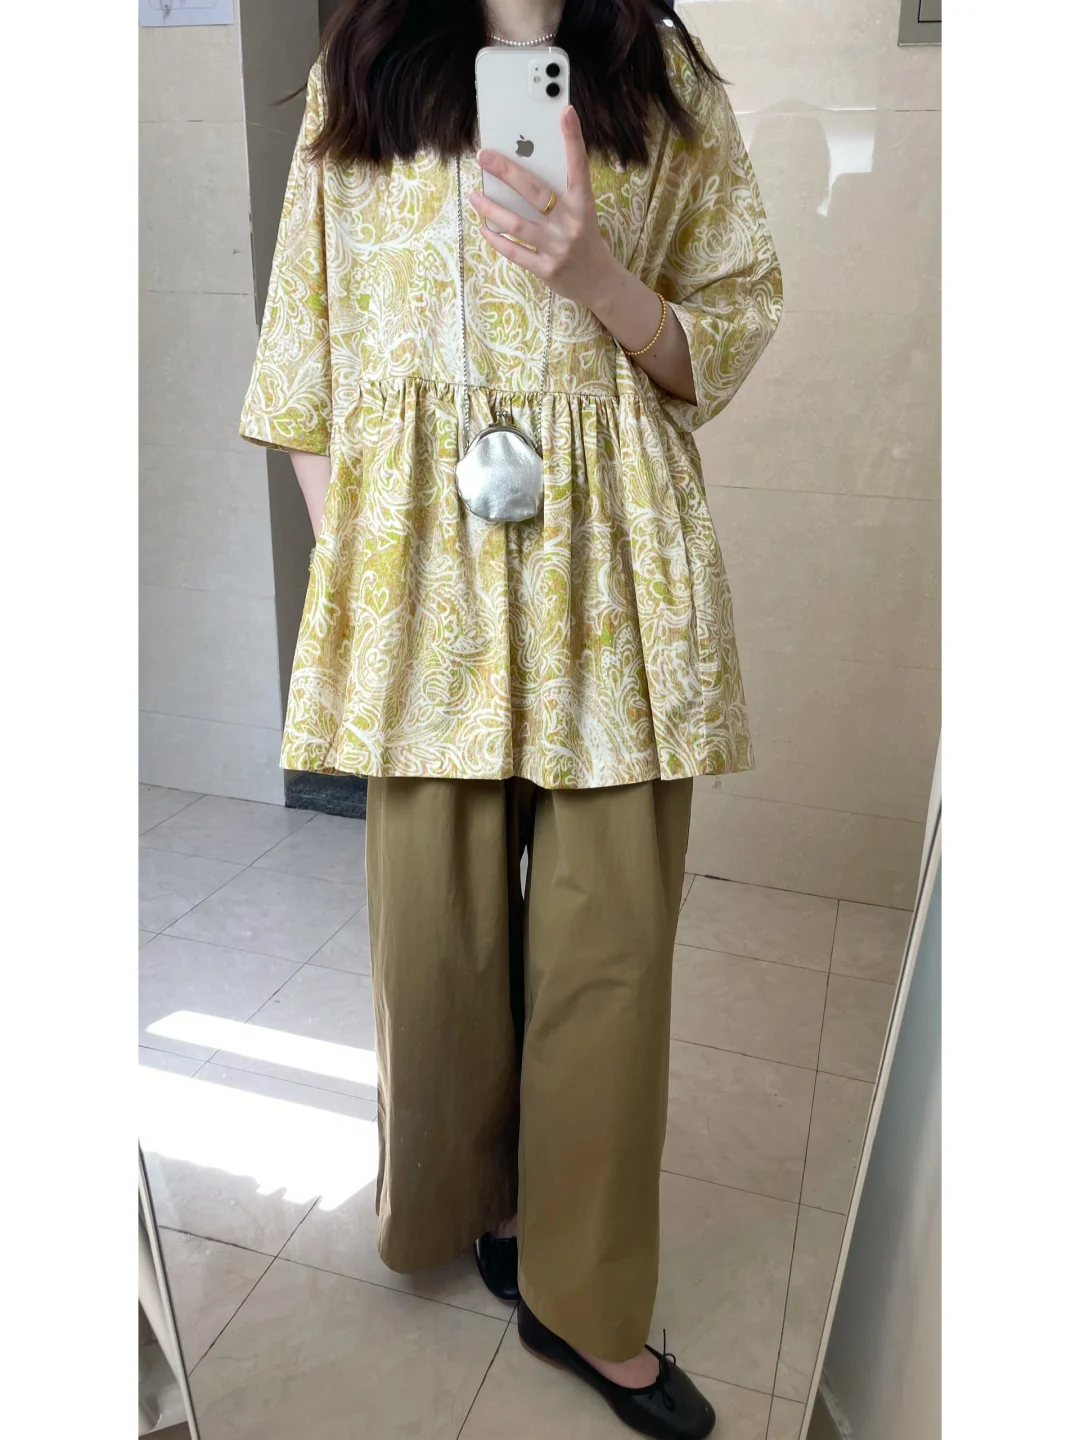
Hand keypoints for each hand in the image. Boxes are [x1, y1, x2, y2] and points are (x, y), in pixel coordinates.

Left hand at [471, 105, 620, 311]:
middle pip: (535, 193)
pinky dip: (496, 240)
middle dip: (507, 172)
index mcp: (583, 204)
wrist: (599, 283)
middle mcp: (571, 224)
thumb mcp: (581, 213)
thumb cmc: (584, 239)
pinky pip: (514, 252)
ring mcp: (558, 248)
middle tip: (484, 156)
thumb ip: (560, 194)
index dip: (573, 139)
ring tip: (475, 196)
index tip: (566, 111)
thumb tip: (524, 170)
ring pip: (516, 224)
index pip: (579, 167)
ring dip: (491, 209)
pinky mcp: (546, 269)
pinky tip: (484, 228)